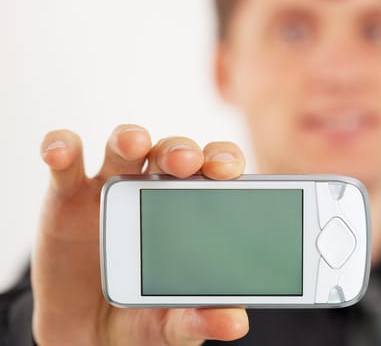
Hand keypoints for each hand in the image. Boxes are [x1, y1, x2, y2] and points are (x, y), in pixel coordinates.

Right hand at [32, 125, 248, 345]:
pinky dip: (61, 148)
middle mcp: (153, 190)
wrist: (87, 333)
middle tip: (186, 161)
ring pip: (122, 146)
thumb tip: (235, 322)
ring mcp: (110, 188)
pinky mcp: (67, 196)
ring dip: (129, 137)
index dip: (222, 161)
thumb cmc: (142, 316)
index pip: (212, 172)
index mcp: (189, 211)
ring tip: (134, 143)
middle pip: (171, 152)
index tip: (228, 171)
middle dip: (179, 149)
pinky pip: (64, 162)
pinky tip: (61, 152)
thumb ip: (200, 319)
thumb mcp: (173, 324)